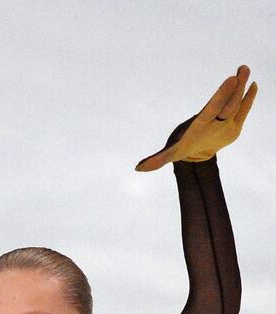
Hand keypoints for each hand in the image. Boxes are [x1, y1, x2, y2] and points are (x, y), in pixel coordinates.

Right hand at [135, 65, 257, 171]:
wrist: (200, 161)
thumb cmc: (183, 149)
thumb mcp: (171, 153)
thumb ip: (157, 160)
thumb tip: (137, 168)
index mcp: (201, 129)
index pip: (213, 110)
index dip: (222, 95)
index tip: (231, 80)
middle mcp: (217, 128)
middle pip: (229, 106)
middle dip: (236, 88)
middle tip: (242, 70)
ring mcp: (229, 128)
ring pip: (238, 105)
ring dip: (244, 87)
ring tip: (245, 69)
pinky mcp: (236, 126)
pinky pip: (244, 109)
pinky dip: (249, 97)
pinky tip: (253, 83)